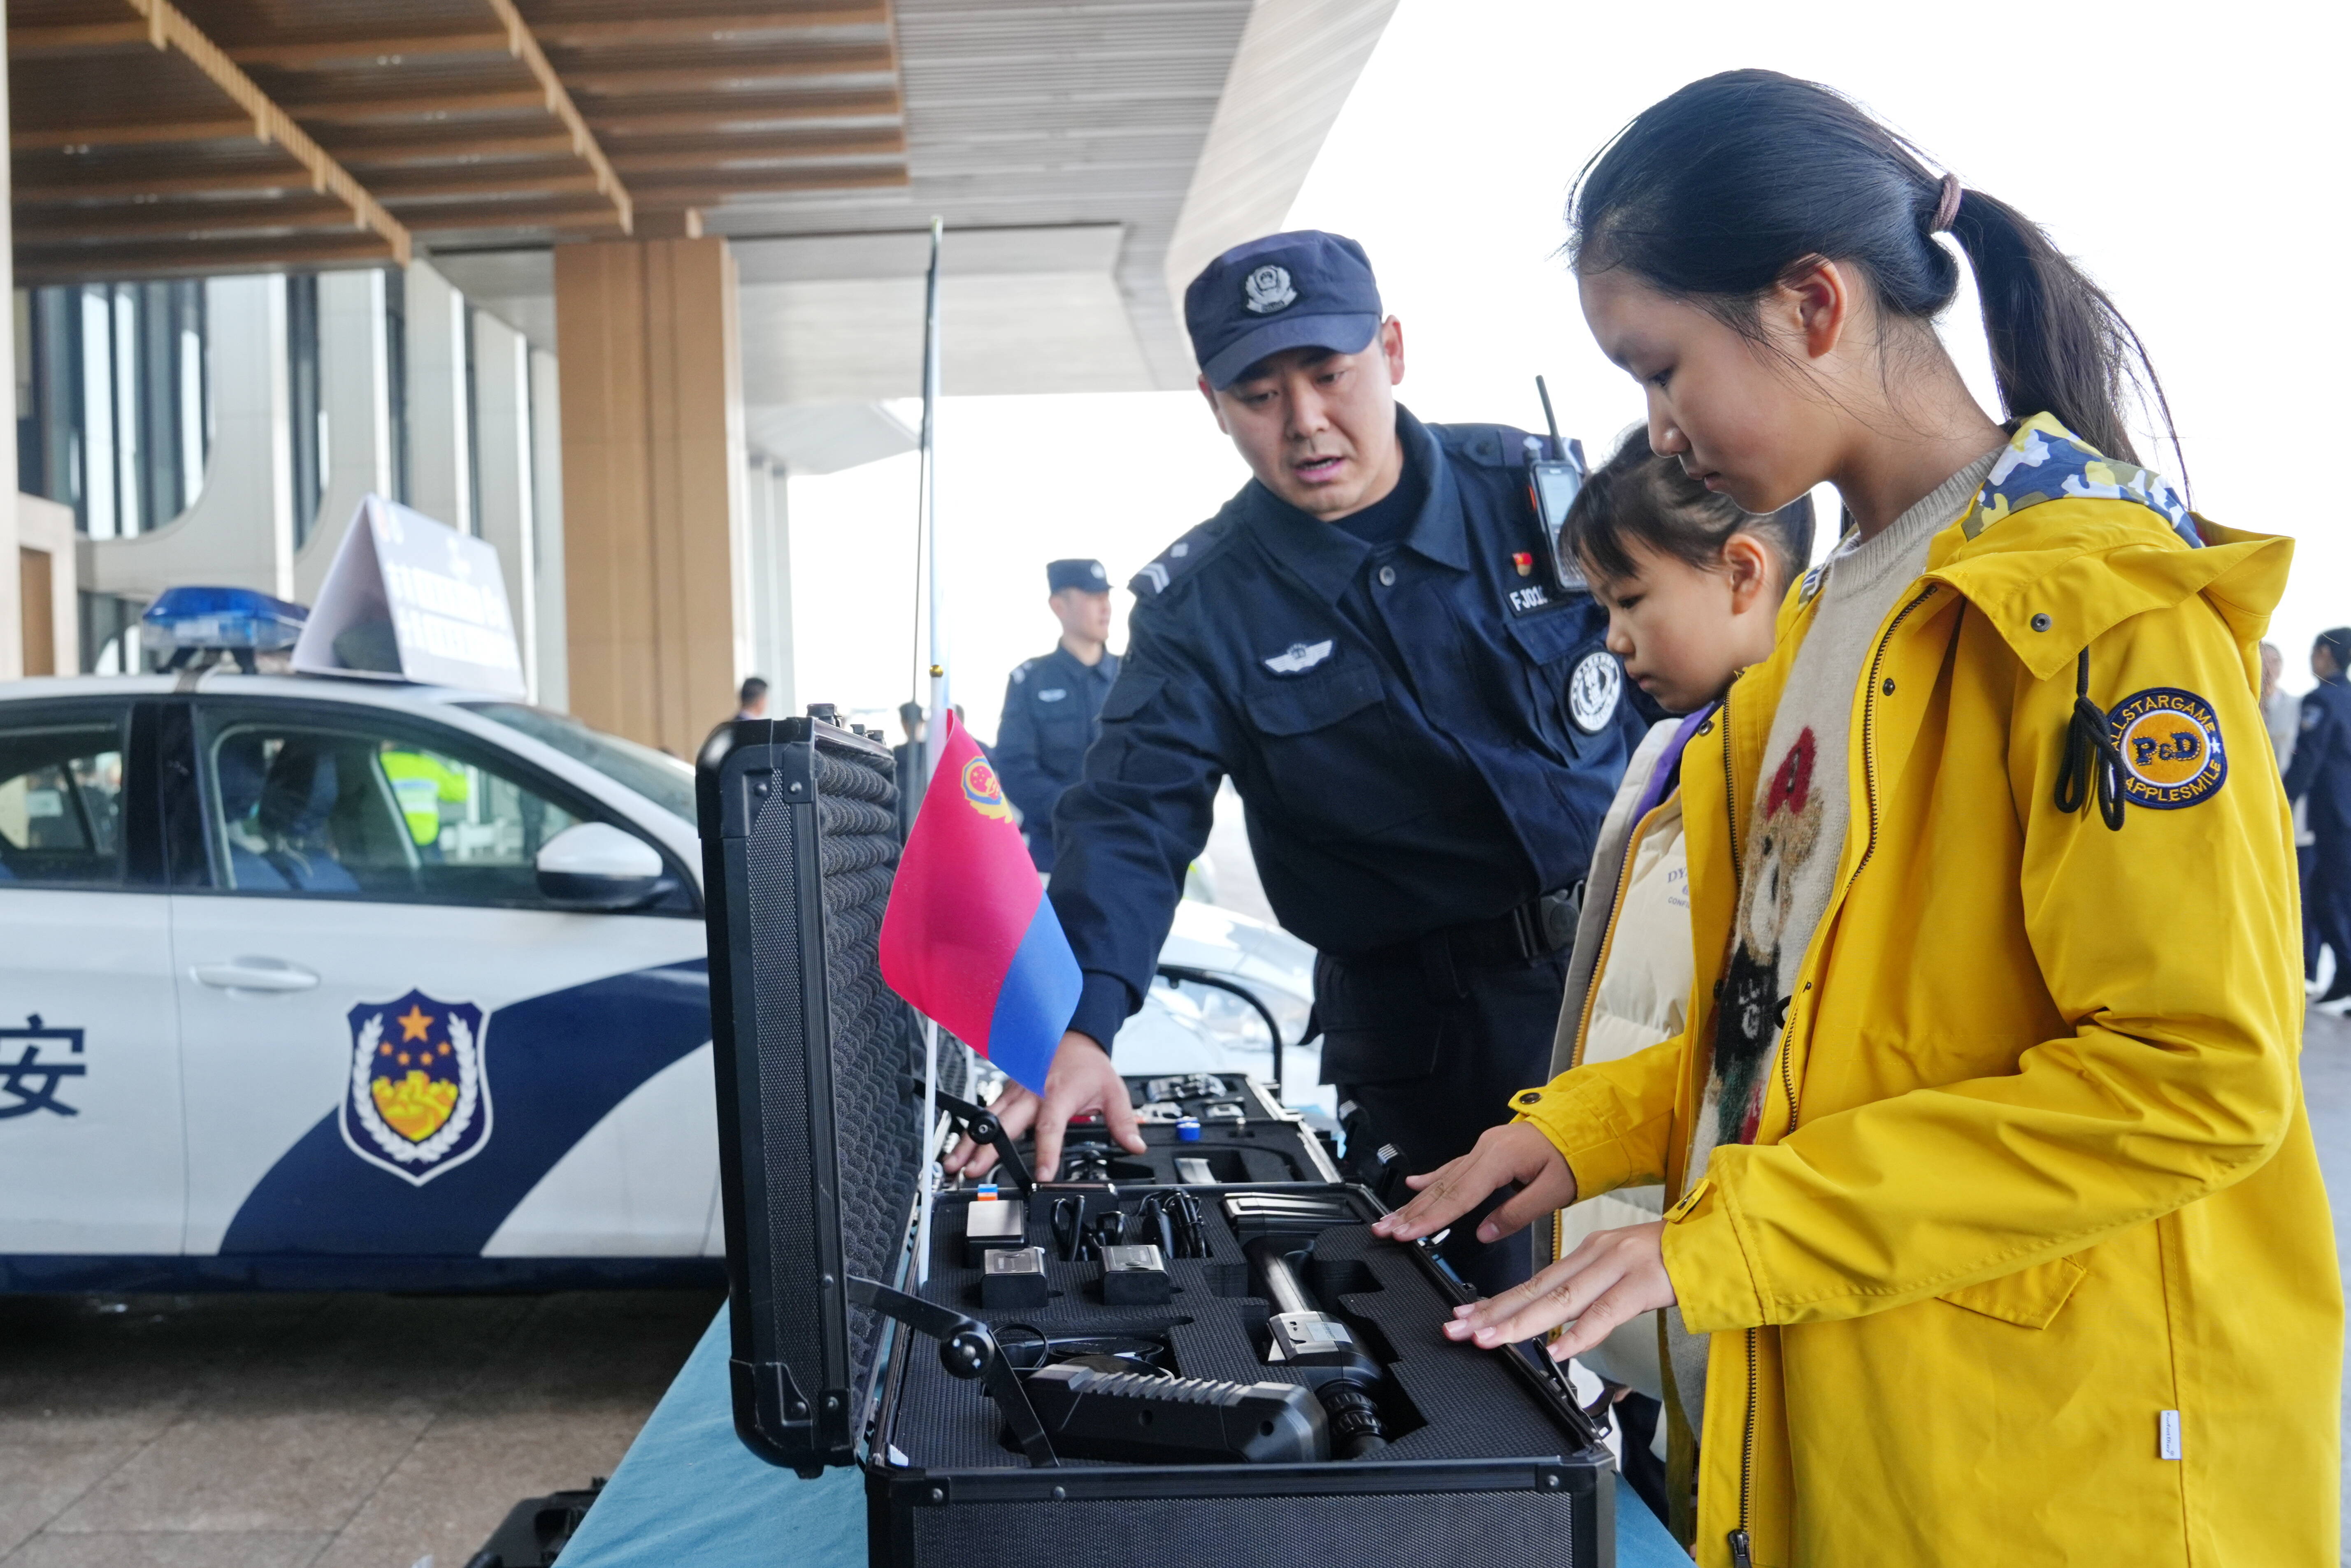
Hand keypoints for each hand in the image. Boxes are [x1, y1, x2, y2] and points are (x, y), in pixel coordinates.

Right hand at [940, 1030, 1143, 1180]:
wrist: (1073, 1036)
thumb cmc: (1088, 1064)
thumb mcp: (1113, 1090)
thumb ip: (1123, 1121)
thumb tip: (1136, 1145)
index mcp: (1060, 1093)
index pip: (1051, 1126)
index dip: (1046, 1151)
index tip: (1042, 1175)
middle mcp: (1033, 1092)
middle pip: (1008, 1124)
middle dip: (988, 1149)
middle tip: (972, 1171)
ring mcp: (1017, 1091)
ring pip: (990, 1119)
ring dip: (971, 1142)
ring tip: (954, 1164)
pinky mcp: (1008, 1091)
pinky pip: (989, 1112)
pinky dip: (974, 1131)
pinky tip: (960, 1147)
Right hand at [1369, 1121, 1577, 1245]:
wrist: (1581, 1126)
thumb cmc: (1571, 1158)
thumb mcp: (1553, 1192)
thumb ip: (1517, 1213)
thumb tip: (1484, 1233)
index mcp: (1499, 1159)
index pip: (1459, 1195)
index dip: (1432, 1217)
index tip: (1408, 1233)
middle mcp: (1484, 1150)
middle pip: (1442, 1187)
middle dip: (1411, 1211)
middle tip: (1385, 1229)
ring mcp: (1481, 1148)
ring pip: (1442, 1178)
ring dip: (1415, 1201)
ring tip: (1390, 1218)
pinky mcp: (1484, 1151)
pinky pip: (1452, 1167)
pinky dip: (1431, 1178)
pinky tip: (1413, 1185)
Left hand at [1443, 1222, 1674, 1359]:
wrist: (1719, 1242)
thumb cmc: (1672, 1261)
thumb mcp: (1621, 1270)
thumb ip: (1591, 1293)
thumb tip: (1559, 1323)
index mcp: (1588, 1252)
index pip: (1533, 1281)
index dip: (1496, 1301)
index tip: (1465, 1315)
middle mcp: (1596, 1255)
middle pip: (1536, 1289)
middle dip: (1493, 1312)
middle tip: (1458, 1328)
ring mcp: (1619, 1267)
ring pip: (1561, 1299)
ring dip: (1521, 1323)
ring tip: (1490, 1339)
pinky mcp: (1645, 1283)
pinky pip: (1606, 1312)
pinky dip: (1580, 1334)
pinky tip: (1557, 1350)